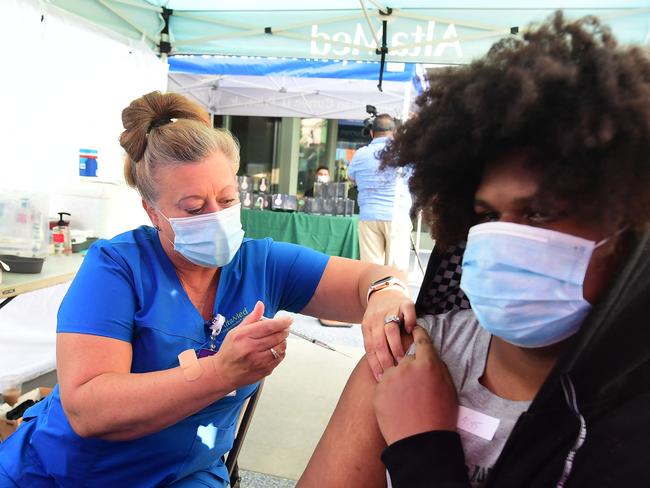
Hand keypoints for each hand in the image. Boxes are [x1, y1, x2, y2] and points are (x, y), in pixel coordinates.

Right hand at [210, 301, 290, 390]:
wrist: (223, 373)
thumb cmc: (229, 351)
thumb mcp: (236, 331)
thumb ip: (251, 318)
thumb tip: (260, 305)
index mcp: (244, 336)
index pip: (269, 326)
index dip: (282, 322)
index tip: (288, 319)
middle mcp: (251, 348)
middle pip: (277, 336)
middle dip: (284, 330)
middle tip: (284, 327)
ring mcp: (259, 361)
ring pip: (281, 347)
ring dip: (283, 340)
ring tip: (278, 338)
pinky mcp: (265, 370)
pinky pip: (280, 358)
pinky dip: (281, 351)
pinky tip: (274, 348)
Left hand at [362, 289, 415, 380]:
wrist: (384, 291)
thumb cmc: (380, 316)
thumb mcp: (372, 329)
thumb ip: (375, 345)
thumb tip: (380, 373)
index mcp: (367, 326)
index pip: (370, 348)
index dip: (375, 364)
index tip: (381, 378)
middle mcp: (377, 318)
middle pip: (379, 341)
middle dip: (386, 359)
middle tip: (393, 371)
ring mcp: (390, 310)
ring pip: (390, 329)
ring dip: (396, 345)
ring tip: (402, 359)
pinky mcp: (404, 303)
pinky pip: (407, 312)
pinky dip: (409, 321)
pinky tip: (412, 332)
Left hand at [373, 326, 457, 445]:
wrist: (421, 444)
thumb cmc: (440, 418)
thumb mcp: (448, 388)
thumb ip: (437, 367)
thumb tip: (430, 354)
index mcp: (427, 363)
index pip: (421, 338)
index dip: (419, 333)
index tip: (415, 329)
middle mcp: (406, 366)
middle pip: (405, 356)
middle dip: (408, 363)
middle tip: (414, 381)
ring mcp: (390, 378)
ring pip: (392, 370)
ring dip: (397, 377)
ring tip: (405, 397)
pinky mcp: (378, 391)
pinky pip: (383, 384)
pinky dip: (388, 390)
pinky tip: (397, 403)